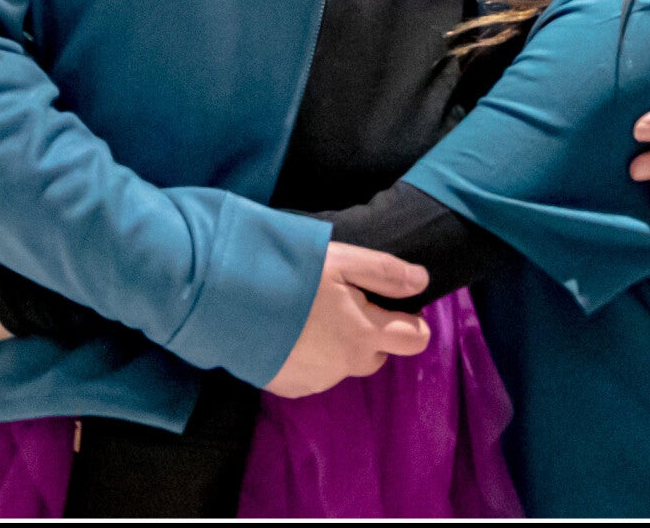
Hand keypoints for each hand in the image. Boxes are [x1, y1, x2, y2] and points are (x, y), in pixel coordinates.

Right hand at [263, 242, 430, 398]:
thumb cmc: (290, 273)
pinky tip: (288, 333)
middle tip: (341, 301)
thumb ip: (385, 272)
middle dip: (370, 332)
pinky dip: (309, 357)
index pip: (415, 339)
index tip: (393, 303)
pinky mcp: (289, 387)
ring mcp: (316, 380)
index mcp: (364, 334)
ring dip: (337, 345)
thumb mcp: (341, 261)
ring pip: (343, 364)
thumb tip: (422, 282)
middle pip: (377, 353)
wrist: (227, 301)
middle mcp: (345, 365)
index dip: (411, 321)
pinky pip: (314, 374)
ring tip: (307, 314)